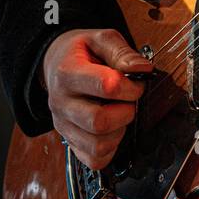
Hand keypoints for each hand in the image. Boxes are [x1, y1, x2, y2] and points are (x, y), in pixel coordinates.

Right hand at [41, 28, 148, 170]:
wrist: (55, 64)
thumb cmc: (81, 52)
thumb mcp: (100, 39)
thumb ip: (122, 52)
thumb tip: (143, 68)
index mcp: (67, 73)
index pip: (106, 86)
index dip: (131, 86)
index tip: (137, 82)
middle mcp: (61, 103)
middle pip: (99, 122)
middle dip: (126, 112)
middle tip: (129, 101)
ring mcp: (63, 126)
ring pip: (97, 145)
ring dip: (119, 132)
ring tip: (120, 114)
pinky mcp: (69, 142)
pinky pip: (94, 159)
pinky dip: (110, 149)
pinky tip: (112, 130)